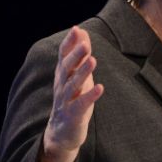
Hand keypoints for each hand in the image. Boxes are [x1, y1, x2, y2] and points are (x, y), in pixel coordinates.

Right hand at [44, 26, 104, 156]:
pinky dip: (90, 96)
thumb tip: (82, 31)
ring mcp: (66, 100)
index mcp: (63, 75)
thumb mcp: (76, 74)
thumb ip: (80, 54)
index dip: (69, 43)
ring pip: (73, 85)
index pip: (63, 56)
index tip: (76, 29)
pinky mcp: (73, 115)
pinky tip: (100, 88)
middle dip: (75, 56)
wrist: (61, 132)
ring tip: (92, 61)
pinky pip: (81, 104)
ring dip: (82, 72)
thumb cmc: (72, 98)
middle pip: (67, 69)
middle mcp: (62, 86)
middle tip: (85, 44)